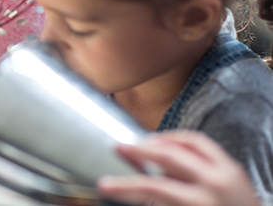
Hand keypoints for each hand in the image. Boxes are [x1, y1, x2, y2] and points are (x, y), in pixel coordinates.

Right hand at [97, 131, 259, 205]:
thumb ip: (160, 204)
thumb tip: (137, 195)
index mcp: (200, 203)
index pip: (153, 187)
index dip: (124, 186)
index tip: (105, 185)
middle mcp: (216, 183)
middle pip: (168, 155)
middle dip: (139, 150)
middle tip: (119, 148)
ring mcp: (229, 173)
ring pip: (189, 142)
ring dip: (162, 140)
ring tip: (144, 144)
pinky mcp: (235, 170)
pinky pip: (205, 145)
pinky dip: (183, 141)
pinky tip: (170, 146)